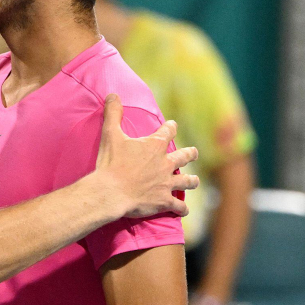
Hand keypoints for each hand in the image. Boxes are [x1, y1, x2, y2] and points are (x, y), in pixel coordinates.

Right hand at [94, 94, 197, 218]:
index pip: (168, 132)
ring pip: (187, 181)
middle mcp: (165, 164)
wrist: (112, 192)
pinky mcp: (164, 201)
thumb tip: (113, 94)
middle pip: (184, 156)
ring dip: (191, 181)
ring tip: (194, 181)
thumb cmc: (111, 163)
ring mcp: (166, 183)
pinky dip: (182, 209)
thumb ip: (113, 113)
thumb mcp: (110, 134)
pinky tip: (184, 210)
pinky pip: (179, 206)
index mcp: (154, 146)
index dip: (171, 127)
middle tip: (193, 152)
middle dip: (190, 153)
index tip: (173, 125)